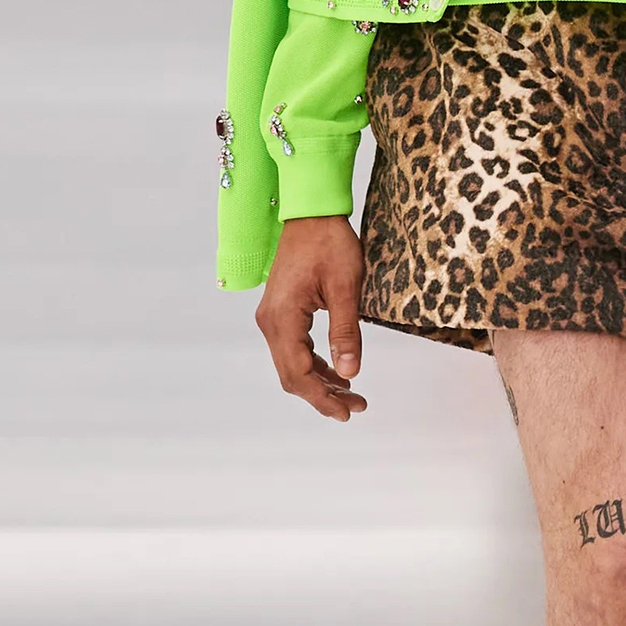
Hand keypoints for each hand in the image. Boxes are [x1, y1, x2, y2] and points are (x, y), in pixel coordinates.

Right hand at [256, 215, 367, 420]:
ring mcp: (272, 317)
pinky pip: (294, 349)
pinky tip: (337, 372)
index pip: (299, 373)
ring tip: (351, 395)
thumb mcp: (346, 288)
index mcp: (283, 318)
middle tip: (355, 407)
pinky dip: (314, 364)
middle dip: (322, 396)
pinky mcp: (280, 312)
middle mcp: (270, 322)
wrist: (312, 213)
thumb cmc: (330, 244)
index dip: (323, 397)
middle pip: (291, 375)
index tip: (349, 411)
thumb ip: (346, 332)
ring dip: (319, 382)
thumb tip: (351, 373)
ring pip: (292, 364)